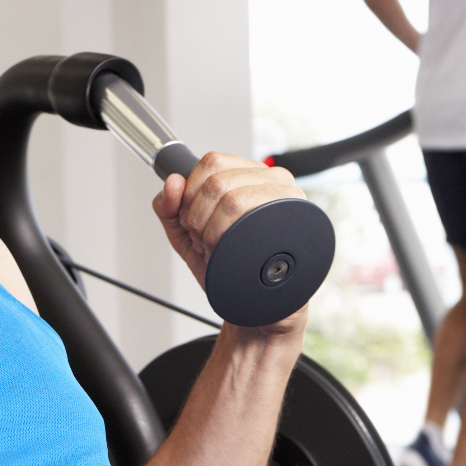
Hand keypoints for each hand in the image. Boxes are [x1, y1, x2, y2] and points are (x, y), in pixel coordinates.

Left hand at [151, 151, 304, 293]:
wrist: (255, 303)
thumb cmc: (226, 266)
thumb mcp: (187, 235)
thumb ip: (170, 208)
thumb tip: (171, 182)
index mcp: (246, 174)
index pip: (212, 162)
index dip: (190, 191)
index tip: (188, 217)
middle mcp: (269, 180)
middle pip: (217, 181)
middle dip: (197, 217)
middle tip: (202, 239)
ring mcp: (285, 198)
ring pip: (232, 199)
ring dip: (212, 231)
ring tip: (216, 248)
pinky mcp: (295, 220)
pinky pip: (250, 219)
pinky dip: (227, 239)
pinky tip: (228, 252)